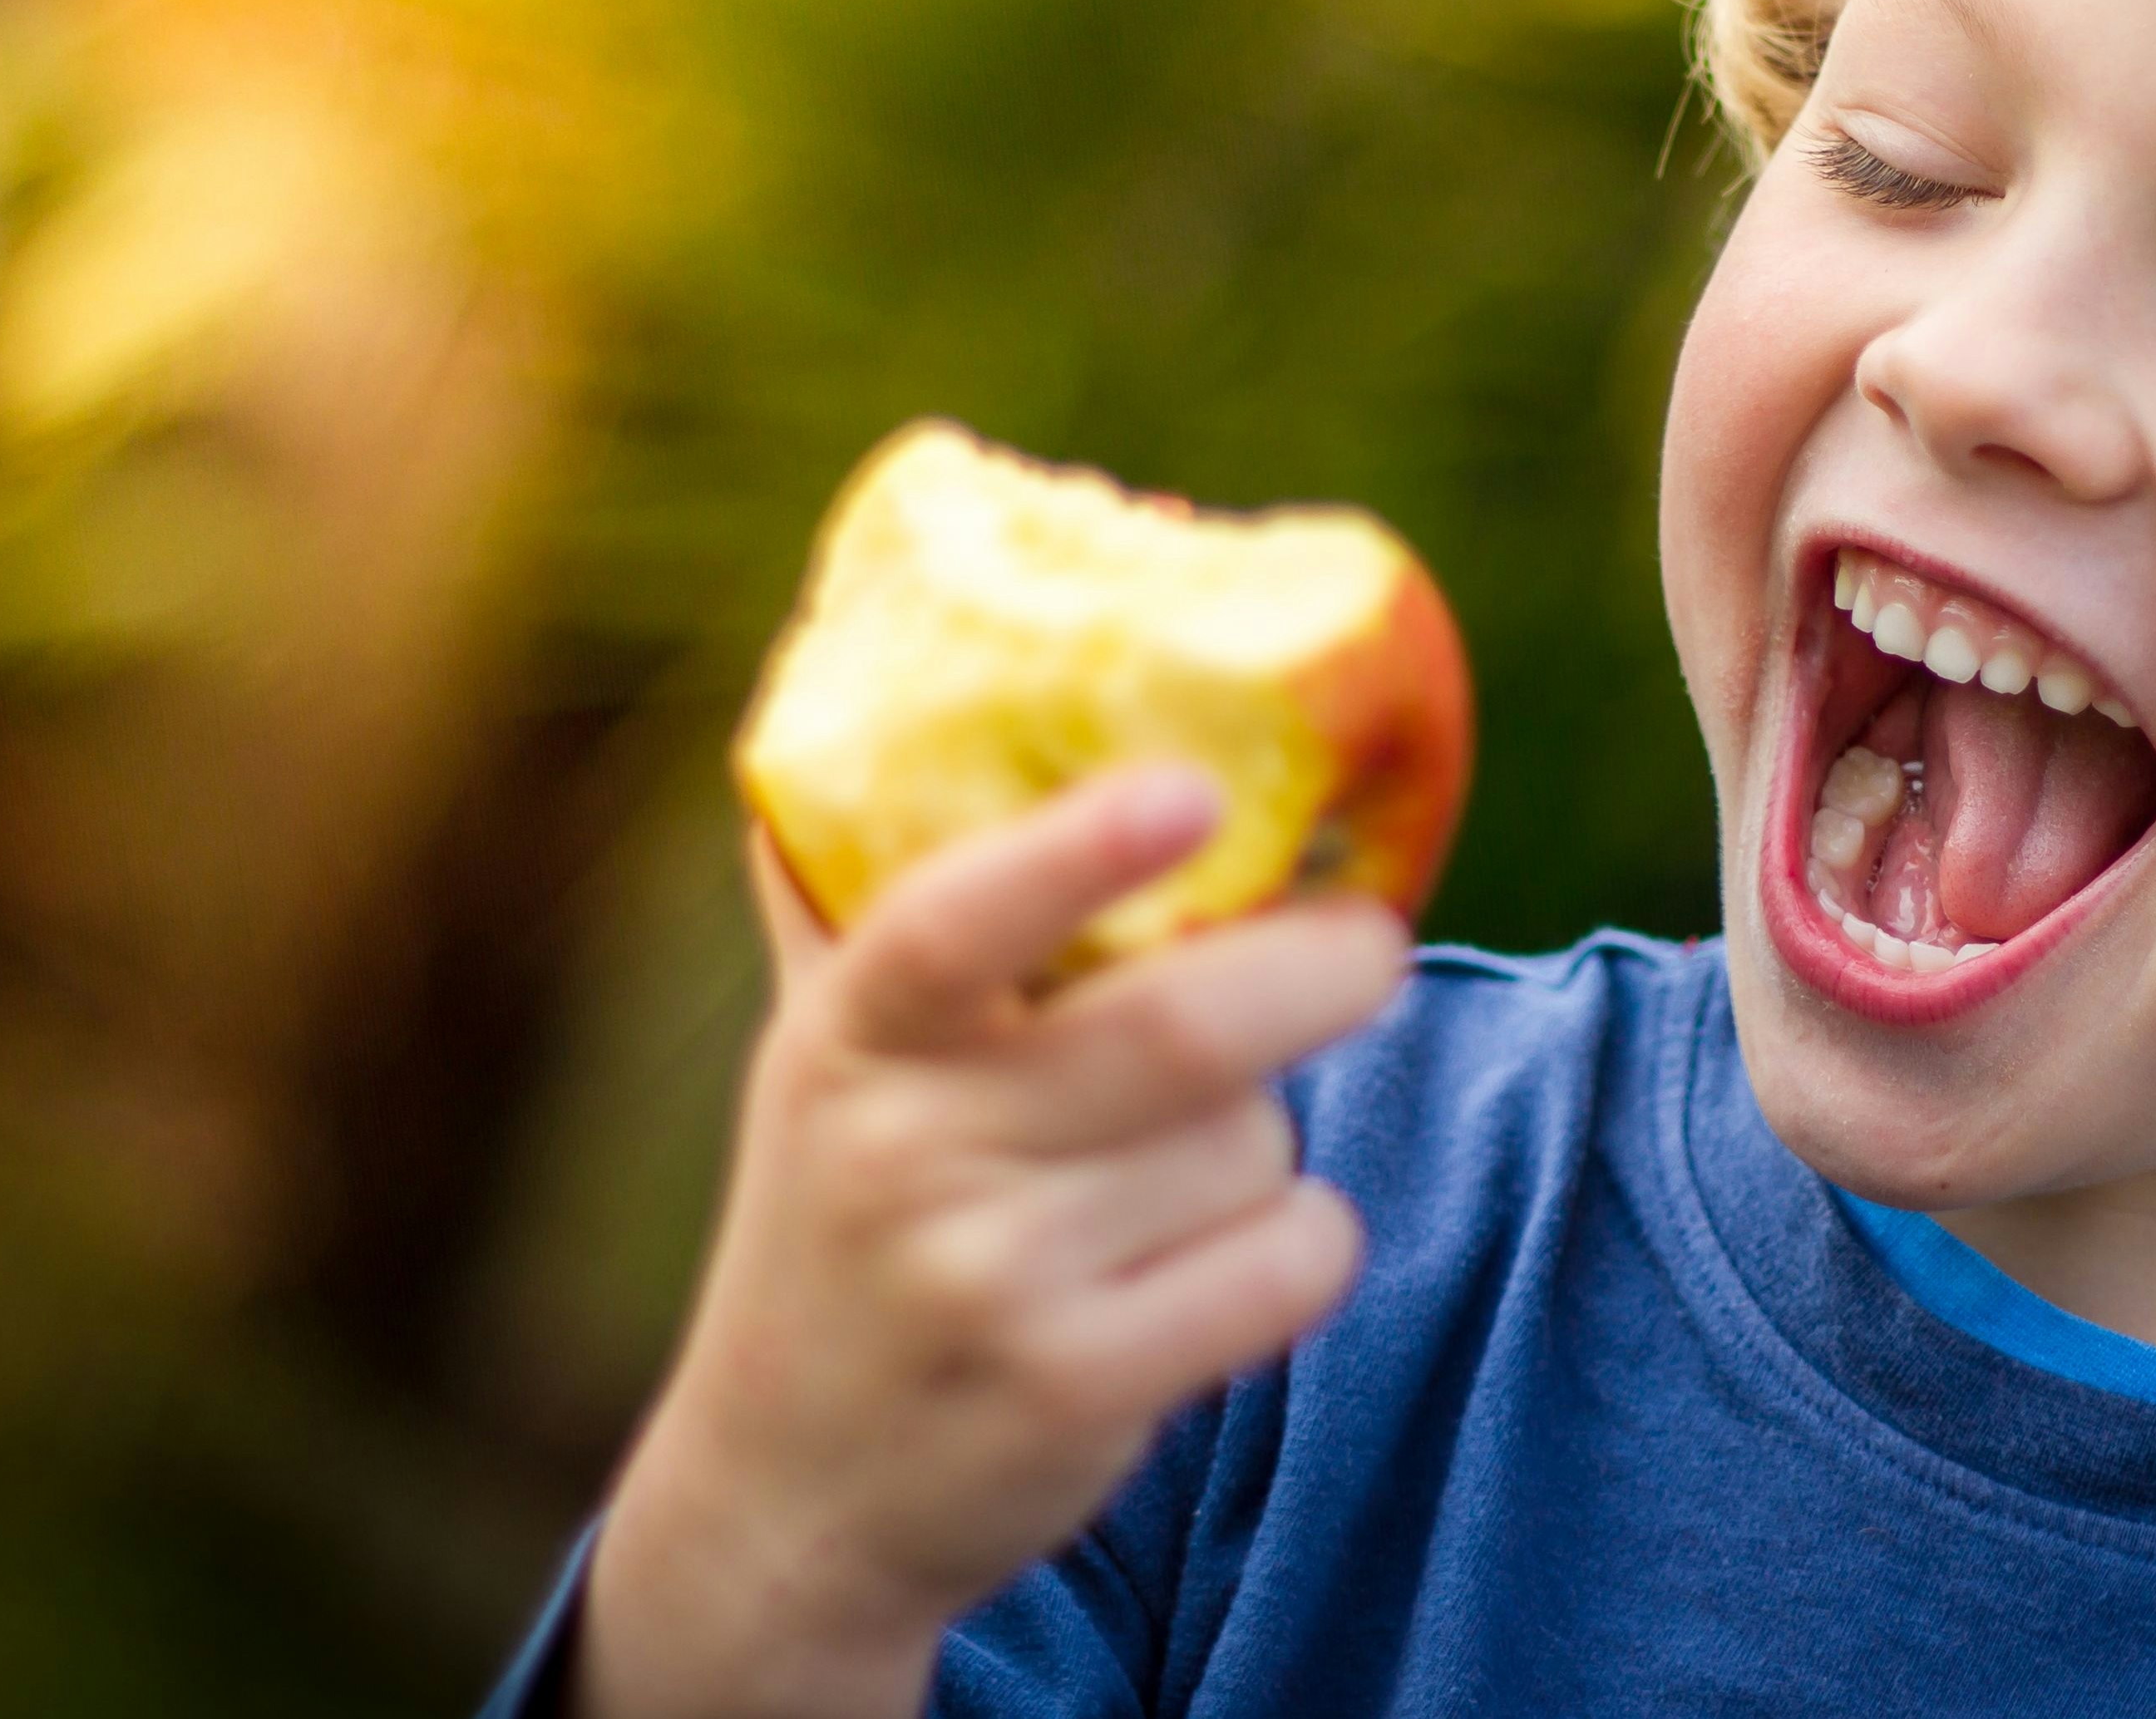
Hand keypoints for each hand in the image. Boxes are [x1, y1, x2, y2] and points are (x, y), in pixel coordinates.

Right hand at [574, 767, 1404, 1718]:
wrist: (784, 1500)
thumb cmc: (841, 1219)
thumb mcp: (819, 1061)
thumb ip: (865, 897)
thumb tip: (885, 655)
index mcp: (848, 1041)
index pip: (948, 924)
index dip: (1077, 851)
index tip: (1186, 788)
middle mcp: (906, 1155)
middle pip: (1180, 1030)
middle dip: (1319, 968)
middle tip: (1371, 942)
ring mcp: (989, 1284)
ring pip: (1250, 1146)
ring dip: (1274, 1135)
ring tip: (1198, 1161)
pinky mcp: (1075, 1392)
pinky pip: (1284, 1267)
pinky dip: (1308, 1242)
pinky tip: (1246, 1253)